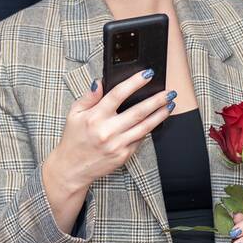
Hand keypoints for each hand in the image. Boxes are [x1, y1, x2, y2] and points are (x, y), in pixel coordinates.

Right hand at [42, 69, 173, 199]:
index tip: (147, 74)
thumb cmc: (73, 138)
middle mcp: (107, 131)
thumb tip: (100, 81)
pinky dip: (149, 129)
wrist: (72, 168)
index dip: (134, 83)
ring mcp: (117, 145)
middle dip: (156, 100)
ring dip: (160, 115)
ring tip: (170, 104)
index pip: (118, 95)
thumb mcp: (74, 114)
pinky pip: (140, 140)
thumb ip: (88, 97)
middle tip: (169, 91)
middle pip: (138, 111)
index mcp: (95, 117)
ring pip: (145, 127)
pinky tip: (156, 121)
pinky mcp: (123, 156)